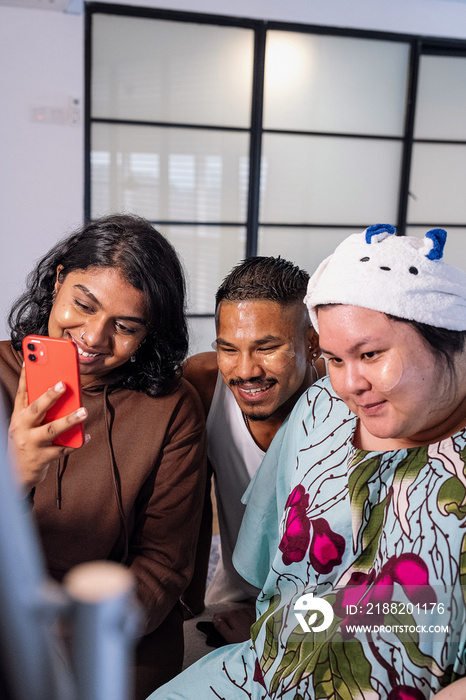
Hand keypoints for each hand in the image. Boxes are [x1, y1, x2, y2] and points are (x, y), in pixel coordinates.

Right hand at [8, 366, 88, 490]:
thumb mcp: (24, 423)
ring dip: (69, 420)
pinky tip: (86, 435)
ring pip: (51, 430)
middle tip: (63, 385)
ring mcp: (31, 444)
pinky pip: (62, 449)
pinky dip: (76, 442)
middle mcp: (22, 428)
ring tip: (84, 411)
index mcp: (19, 416)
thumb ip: (36, 407)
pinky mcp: (42, 458)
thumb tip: (55, 388)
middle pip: (36, 409)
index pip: (21, 393)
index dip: (26, 377)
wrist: (16, 473)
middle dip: (49, 396)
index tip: (32, 361)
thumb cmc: (25, 441)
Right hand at [212, 604, 255, 643]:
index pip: (217, 615)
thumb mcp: (230, 637)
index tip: (223, 631)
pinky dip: (245, 619)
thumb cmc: (247, 641)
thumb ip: (220, 627)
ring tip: (243, 632)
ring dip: (237, 621)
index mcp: (232, 615)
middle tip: (234, 634)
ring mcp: (248, 610)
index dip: (218, 624)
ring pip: (237, 615)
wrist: (264, 641)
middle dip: (228, 623)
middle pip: (227, 615)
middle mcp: (240, 610)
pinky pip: (245, 615)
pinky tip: (249, 628)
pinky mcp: (255, 613)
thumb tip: (215, 619)